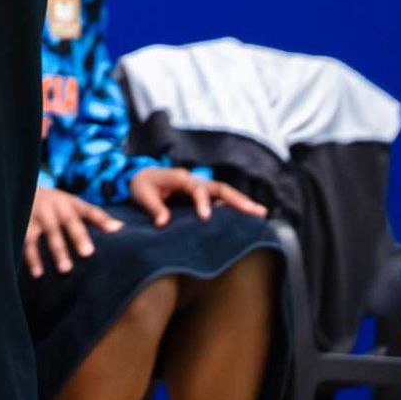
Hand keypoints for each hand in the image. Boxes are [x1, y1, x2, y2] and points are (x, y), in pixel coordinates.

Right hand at [25, 186, 121, 277]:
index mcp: (69, 202)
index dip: (101, 219)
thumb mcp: (72, 204)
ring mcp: (36, 214)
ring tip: (65, 270)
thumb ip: (94, 216)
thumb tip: (120, 228)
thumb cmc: (55, 204)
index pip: (88, 210)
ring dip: (56, 250)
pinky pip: (26, 242)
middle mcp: (54, 206)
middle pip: (68, 221)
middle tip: (88, 253)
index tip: (114, 229)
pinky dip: (31, 258)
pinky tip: (38, 274)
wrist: (19, 188)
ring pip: (48, 232)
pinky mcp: (21, 224)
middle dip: (77, 236)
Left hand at [129, 167, 267, 227]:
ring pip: (225, 193)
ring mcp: (200, 187)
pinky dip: (235, 207)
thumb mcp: (142, 194)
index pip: (197, 189)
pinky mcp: (202, 195)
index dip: (202, 202)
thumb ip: (153, 207)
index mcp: (180, 178)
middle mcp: (194, 181)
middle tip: (257, 211)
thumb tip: (163, 223)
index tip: (205, 218)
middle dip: (238, 200)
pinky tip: (248, 218)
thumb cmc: (141, 185)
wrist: (140, 176)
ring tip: (261, 214)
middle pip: (220, 188)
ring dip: (242, 203)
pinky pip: (221, 200)